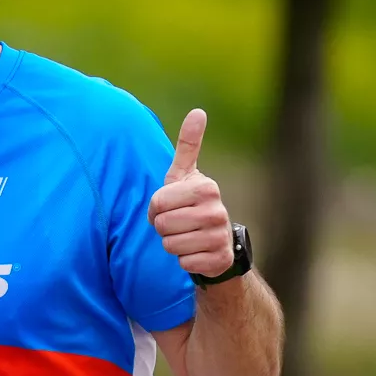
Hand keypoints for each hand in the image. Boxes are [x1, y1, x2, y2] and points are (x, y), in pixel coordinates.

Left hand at [150, 109, 235, 278]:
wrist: (216, 242)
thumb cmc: (191, 204)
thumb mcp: (185, 174)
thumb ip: (188, 144)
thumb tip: (198, 111)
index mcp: (206, 187)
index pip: (158, 203)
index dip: (156, 208)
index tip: (170, 207)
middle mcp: (217, 211)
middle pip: (162, 225)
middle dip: (163, 228)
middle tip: (178, 224)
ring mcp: (219, 237)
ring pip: (170, 246)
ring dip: (172, 245)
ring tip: (186, 236)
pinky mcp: (218, 260)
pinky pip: (183, 263)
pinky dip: (184, 261)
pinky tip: (195, 252)